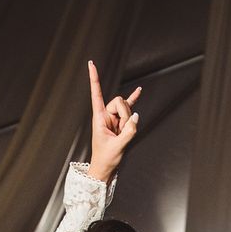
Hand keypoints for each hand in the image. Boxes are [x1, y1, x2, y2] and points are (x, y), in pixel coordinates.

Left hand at [85, 60, 140, 182]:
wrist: (105, 168)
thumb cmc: (106, 159)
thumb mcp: (117, 147)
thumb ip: (128, 132)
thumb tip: (136, 117)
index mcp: (98, 117)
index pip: (96, 93)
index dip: (95, 79)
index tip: (91, 63)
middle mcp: (105, 114)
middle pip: (119, 102)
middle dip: (125, 115)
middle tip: (122, 131)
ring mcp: (113, 117)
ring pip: (127, 109)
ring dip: (129, 121)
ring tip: (123, 134)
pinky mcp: (121, 122)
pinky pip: (128, 108)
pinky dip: (134, 100)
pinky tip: (139, 91)